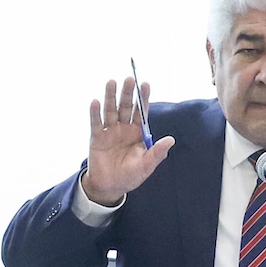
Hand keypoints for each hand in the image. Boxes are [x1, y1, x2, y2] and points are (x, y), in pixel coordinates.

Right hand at [82, 77, 175, 207]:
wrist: (110, 187)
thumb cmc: (130, 176)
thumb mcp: (146, 166)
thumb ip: (157, 153)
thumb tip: (171, 140)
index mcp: (137, 133)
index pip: (141, 112)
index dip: (143, 98)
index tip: (145, 84)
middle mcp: (123, 128)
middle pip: (126, 107)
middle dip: (128, 93)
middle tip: (129, 79)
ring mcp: (109, 131)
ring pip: (110, 110)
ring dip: (111, 96)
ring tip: (111, 82)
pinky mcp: (96, 137)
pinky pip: (96, 123)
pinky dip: (95, 113)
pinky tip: (95, 102)